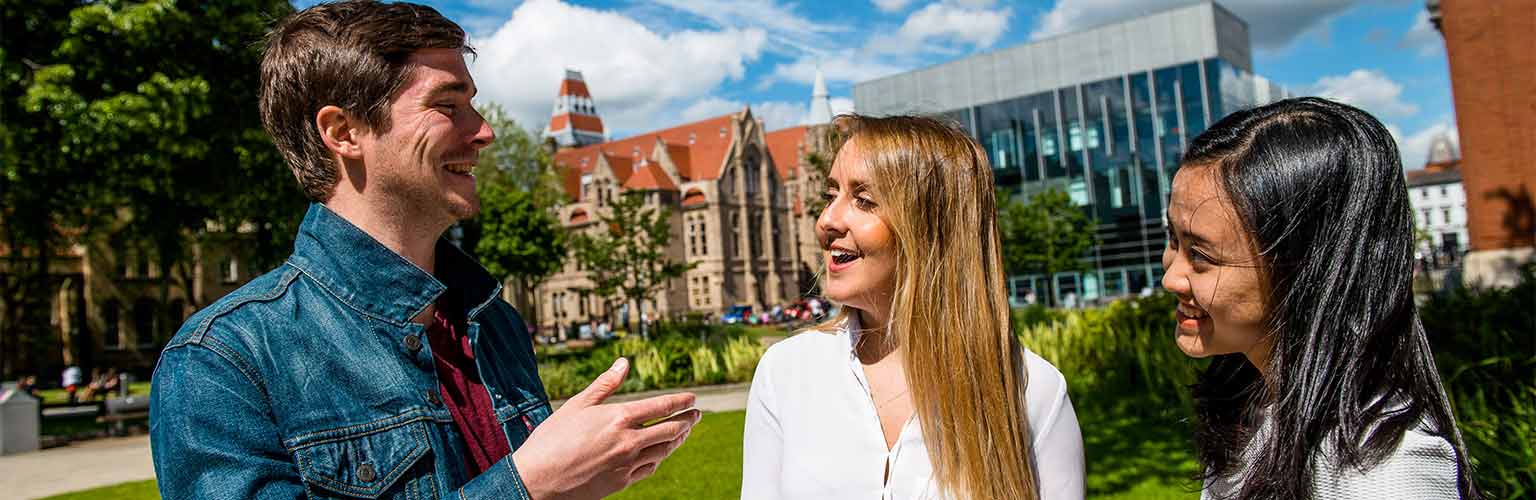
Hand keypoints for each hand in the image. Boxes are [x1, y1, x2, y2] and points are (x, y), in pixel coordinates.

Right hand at [513, 358, 700, 499]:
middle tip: (696, 414)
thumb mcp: (577, 405)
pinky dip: (660, 457)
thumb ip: (605, 384)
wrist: (537, 480)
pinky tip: (661, 452)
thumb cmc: (552, 439)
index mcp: (619, 418)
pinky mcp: (622, 482)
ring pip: (664, 450)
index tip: (692, 398)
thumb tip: (624, 363)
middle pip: (671, 429)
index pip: (662, 406)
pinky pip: (651, 467)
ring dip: (678, 438)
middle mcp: (629, 441)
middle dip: (688, 420)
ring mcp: (627, 464)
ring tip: (684, 431)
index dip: (681, 401)